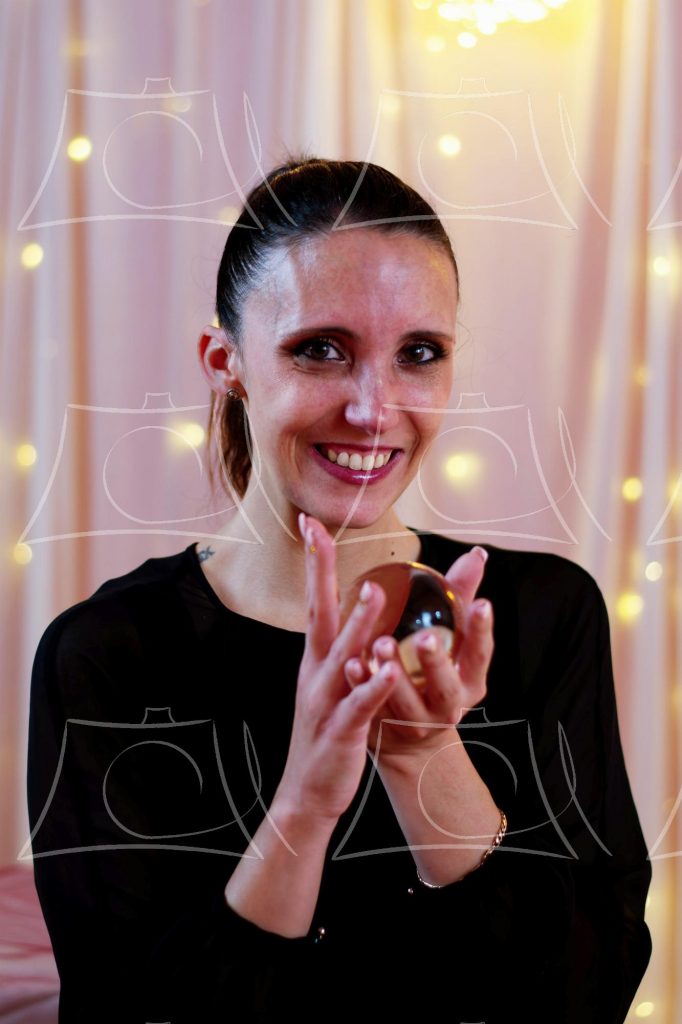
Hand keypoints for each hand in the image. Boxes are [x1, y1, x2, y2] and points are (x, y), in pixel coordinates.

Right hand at [275, 514, 398, 823]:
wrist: (306, 795)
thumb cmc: (327, 735)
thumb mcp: (333, 687)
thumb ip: (346, 652)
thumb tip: (362, 617)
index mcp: (317, 660)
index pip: (315, 602)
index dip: (314, 563)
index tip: (310, 524)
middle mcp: (316, 672)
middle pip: (318, 615)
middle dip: (321, 574)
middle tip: (322, 535)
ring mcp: (324, 700)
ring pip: (342, 656)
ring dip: (356, 624)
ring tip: (373, 592)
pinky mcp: (340, 730)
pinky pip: (359, 703)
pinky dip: (372, 685)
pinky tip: (388, 669)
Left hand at [344, 546, 493, 766]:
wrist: (410, 737)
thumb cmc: (432, 670)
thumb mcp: (451, 639)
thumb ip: (459, 596)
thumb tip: (476, 555)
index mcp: (469, 681)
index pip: (480, 655)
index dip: (482, 631)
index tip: (481, 604)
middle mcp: (447, 706)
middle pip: (445, 686)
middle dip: (436, 663)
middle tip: (424, 637)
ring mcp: (416, 723)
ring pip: (406, 702)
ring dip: (392, 674)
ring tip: (379, 643)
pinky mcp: (386, 731)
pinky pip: (373, 707)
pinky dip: (362, 684)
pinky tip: (350, 663)